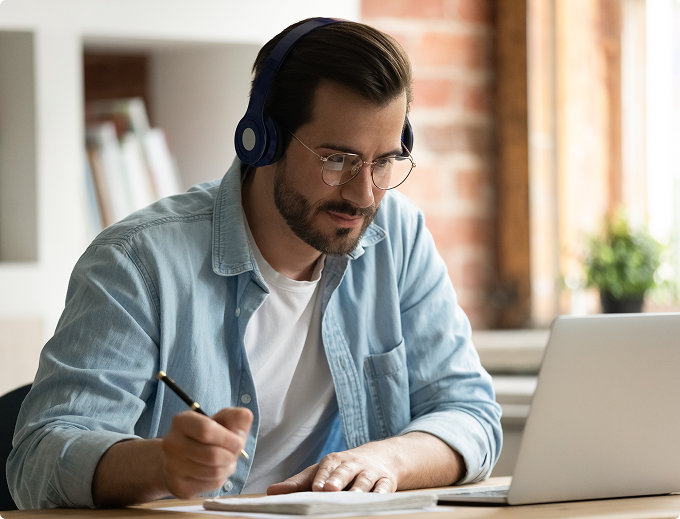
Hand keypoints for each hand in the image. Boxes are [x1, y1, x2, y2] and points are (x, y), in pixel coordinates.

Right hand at [162, 407, 252, 498]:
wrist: (182, 458)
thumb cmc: (207, 436)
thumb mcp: (223, 420)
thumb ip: (237, 416)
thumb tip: (244, 418)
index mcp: (181, 422)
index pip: (206, 430)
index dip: (228, 439)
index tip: (238, 442)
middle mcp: (172, 443)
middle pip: (212, 455)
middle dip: (231, 455)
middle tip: (234, 453)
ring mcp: (172, 466)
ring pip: (214, 472)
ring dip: (228, 468)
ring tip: (226, 462)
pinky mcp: (178, 486)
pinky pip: (211, 485)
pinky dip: (221, 479)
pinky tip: (216, 471)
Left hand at [266, 432, 464, 495]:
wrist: (379, 457)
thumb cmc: (342, 469)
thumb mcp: (321, 472)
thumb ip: (298, 483)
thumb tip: (271, 492)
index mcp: (334, 462)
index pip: (326, 468)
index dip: (321, 477)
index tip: (315, 487)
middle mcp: (352, 465)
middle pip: (345, 471)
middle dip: (337, 480)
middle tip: (329, 489)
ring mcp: (369, 473)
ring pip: (365, 480)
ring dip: (359, 488)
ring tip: (353, 497)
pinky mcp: (386, 481)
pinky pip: (385, 487)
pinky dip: (382, 492)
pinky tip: (379, 498)